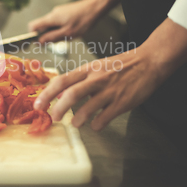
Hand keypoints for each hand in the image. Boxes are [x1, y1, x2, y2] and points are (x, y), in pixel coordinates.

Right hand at [28, 0, 100, 42]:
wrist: (95, 7)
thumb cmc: (83, 21)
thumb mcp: (67, 34)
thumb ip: (52, 38)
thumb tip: (39, 42)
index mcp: (51, 18)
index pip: (33, 26)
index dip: (33, 36)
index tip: (39, 43)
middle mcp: (52, 13)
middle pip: (42, 26)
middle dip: (47, 36)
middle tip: (59, 41)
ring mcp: (58, 12)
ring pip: (51, 25)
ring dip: (55, 33)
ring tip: (69, 35)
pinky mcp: (64, 12)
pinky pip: (57, 22)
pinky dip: (61, 28)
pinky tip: (72, 30)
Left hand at [34, 18, 186, 129]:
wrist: (149, 62)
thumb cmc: (122, 65)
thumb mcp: (97, 68)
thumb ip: (79, 81)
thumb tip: (60, 95)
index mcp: (88, 69)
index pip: (61, 80)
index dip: (47, 94)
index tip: (38, 105)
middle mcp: (96, 79)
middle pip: (70, 94)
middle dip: (58, 109)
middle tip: (53, 118)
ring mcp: (109, 91)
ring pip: (87, 107)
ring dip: (77, 119)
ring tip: (75, 124)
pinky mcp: (122, 102)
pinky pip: (105, 117)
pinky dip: (97, 124)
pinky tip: (96, 125)